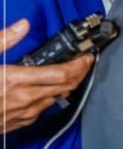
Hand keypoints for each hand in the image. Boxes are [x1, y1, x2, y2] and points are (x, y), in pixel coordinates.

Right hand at [1, 19, 93, 133]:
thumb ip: (2, 41)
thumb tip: (22, 26)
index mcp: (15, 80)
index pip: (62, 74)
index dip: (80, 65)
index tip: (87, 56)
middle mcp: (23, 99)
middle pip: (66, 87)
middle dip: (80, 74)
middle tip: (85, 62)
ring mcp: (22, 114)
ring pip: (57, 99)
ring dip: (67, 86)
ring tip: (71, 73)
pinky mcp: (17, 123)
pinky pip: (43, 110)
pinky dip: (52, 97)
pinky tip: (49, 89)